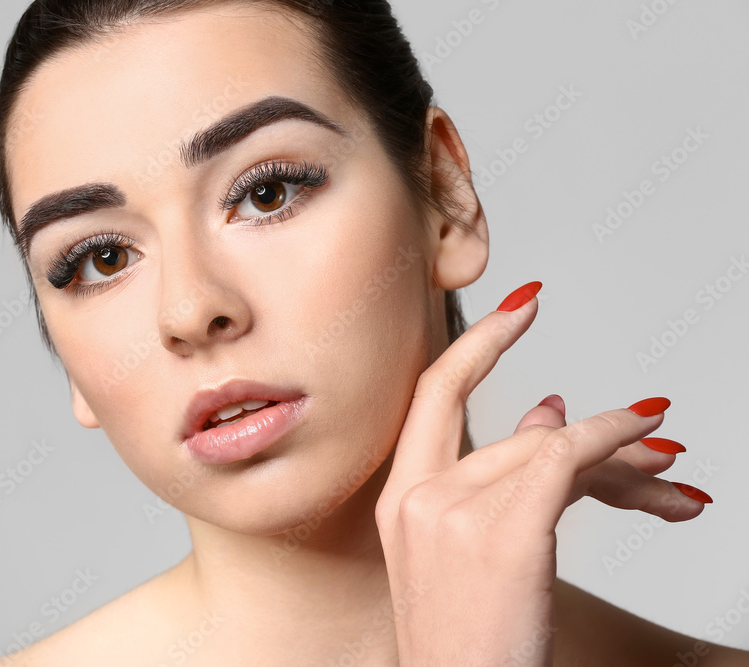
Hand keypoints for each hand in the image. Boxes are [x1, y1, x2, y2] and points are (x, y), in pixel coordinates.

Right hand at [374, 281, 710, 665]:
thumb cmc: (467, 642)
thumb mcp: (468, 555)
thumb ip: (503, 475)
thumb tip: (545, 409)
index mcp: (399, 496)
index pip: (434, 393)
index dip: (480, 341)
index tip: (523, 305)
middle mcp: (416, 495)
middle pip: (518, 429)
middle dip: (598, 433)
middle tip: (656, 430)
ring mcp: (452, 512)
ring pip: (552, 448)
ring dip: (626, 463)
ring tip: (676, 484)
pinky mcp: (501, 533)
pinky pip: (564, 458)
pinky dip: (614, 442)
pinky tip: (654, 447)